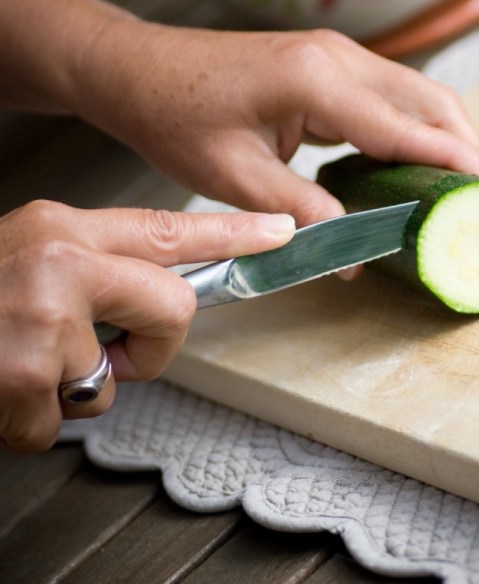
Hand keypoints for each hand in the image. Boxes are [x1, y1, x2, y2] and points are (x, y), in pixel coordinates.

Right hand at [0, 200, 293, 452]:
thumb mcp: (34, 260)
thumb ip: (100, 269)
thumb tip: (164, 293)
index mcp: (65, 227)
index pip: (172, 227)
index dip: (236, 232)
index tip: (282, 233)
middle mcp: (59, 259)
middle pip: (177, 304)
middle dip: (153, 344)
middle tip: (104, 350)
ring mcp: (42, 314)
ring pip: (123, 372)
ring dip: (81, 385)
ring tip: (27, 364)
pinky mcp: (25, 373)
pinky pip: (69, 417)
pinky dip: (35, 420)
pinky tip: (1, 391)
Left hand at [71, 24, 478, 225]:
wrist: (139, 73)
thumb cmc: (177, 117)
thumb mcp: (237, 178)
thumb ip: (302, 214)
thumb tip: (351, 251)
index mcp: (316, 82)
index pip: (405, 127)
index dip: (452, 162)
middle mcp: (337, 60)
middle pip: (430, 100)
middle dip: (466, 145)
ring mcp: (336, 58)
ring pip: (416, 95)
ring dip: (445, 135)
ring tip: (462, 184)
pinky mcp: (328, 67)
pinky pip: (390, 97)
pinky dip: (415, 129)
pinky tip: (417, 161)